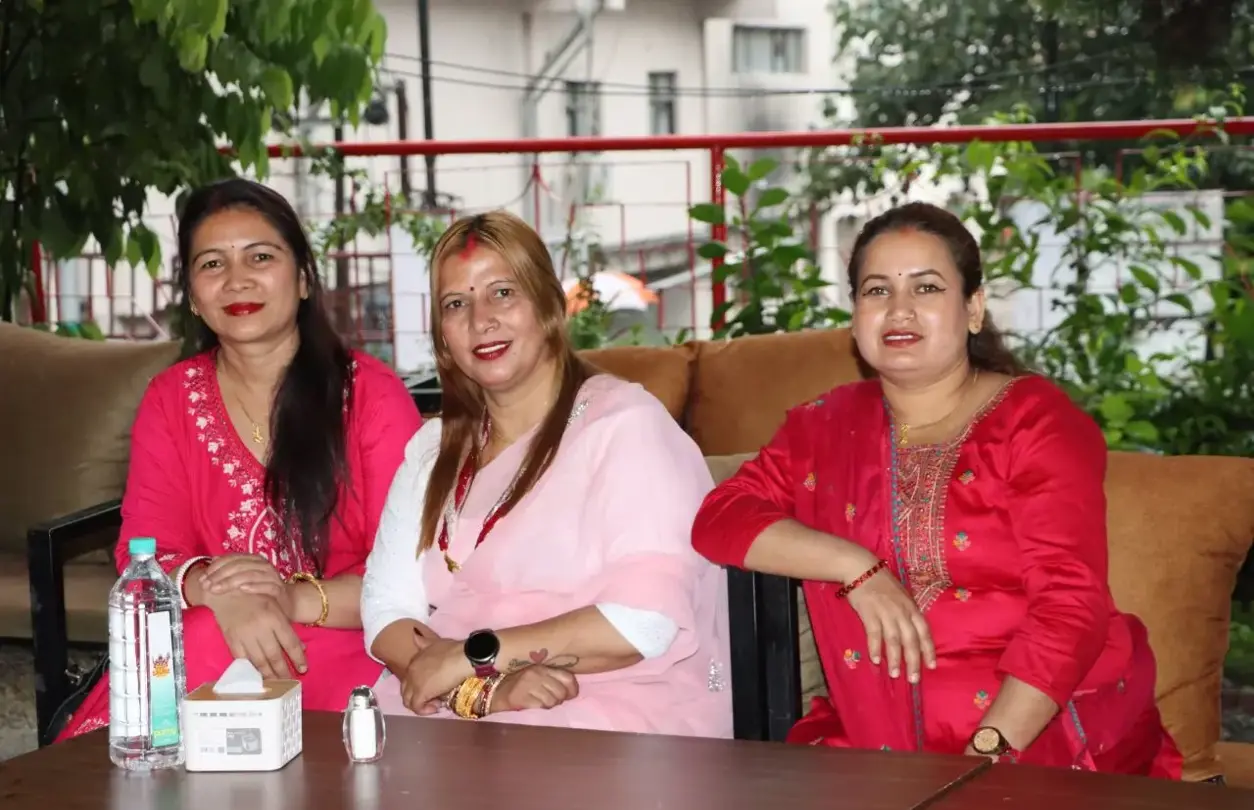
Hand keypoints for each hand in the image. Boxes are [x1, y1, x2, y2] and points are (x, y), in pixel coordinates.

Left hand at [202, 554, 283, 597]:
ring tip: (217, 589)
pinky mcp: (278, 589)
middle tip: (206, 586)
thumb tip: (213, 559)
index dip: (216, 567)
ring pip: (250, 574)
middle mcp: (263, 565)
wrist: (287, 602)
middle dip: (220, 575)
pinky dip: (253, 586)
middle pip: (239, 566)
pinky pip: (266, 586)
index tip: (202, 579)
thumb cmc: (261, 591)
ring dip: (231, 581)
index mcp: (254, 560)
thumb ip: (231, 568)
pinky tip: (241, 590)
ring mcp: (272, 576)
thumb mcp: (245, 578)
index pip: (232, 559)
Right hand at [205, 590, 307, 679]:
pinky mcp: (231, 640)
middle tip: (290, 681)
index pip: (290, 643)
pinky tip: (258, 676)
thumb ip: (288, 626)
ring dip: (269, 674)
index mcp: (274, 618)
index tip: (303, 669)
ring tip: (277, 682)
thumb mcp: (276, 606)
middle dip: (283, 671)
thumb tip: (301, 648)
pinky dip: (251, 670)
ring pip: (259, 661)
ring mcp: (244, 636)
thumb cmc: (255, 596)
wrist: (226, 592)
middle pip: (275, 655)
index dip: (298, 658)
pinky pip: (243, 660)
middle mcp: (260, 628)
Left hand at [400, 634, 468, 715]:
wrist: (462, 657)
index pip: (408, 678)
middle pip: (406, 690)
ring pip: (408, 700)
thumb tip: (414, 633)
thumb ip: (423, 641)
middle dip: (417, 696)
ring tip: (436, 703)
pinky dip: (425, 710)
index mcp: (414, 660)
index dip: (418, 685)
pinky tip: (436, 707)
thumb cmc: (453, 649)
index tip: (433, 687)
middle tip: (434, 697)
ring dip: (421, 704)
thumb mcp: (435, 642)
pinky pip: (417, 708)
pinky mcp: (420, 694)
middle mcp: (410, 671)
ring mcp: (414, 683)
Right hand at [487, 666, 578, 713]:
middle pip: (561, 692)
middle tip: (552, 702)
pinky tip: (533, 707)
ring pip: (552, 701)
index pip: (567, 677)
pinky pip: (540, 707)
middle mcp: (537, 674)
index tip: (570, 696)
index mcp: (543, 667)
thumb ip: (552, 679)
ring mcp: (528, 685)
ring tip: (541, 704)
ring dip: (549, 706)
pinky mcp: (521, 697)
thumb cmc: (520, 685)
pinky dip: (539, 710)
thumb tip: (572, 692)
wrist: (495, 692)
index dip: (572, 689)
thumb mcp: (537, 676)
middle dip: (559, 700)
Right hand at [839, 550, 935, 683]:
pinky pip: (874, 634)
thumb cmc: (883, 583)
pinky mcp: (869, 613)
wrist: (862, 569)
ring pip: (893, 640)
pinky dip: (875, 648)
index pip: (924, 632)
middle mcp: (901, 612)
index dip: (928, 650)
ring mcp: (885, 612)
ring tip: (895, 674)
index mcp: (911, 608)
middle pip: (910, 640)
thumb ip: (908, 613)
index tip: (931, 666)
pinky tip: (876, 660)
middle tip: (913, 679)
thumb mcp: (902, 596)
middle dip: (913, 661)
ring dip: (894, 659)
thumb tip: (913, 634)